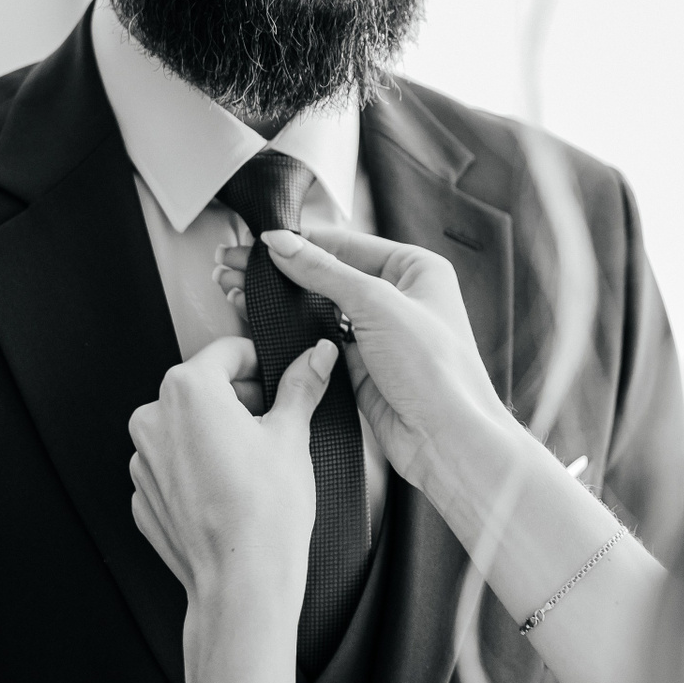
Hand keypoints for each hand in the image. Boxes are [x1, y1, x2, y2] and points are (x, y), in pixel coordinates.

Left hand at [129, 334, 335, 613]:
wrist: (242, 584)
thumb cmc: (265, 513)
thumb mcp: (293, 435)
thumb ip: (301, 385)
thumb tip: (316, 356)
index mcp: (187, 390)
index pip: (227, 352)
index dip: (260, 362)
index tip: (279, 379)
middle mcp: (154, 419)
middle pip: (204, 389)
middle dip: (239, 402)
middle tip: (274, 429)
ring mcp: (144, 461)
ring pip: (187, 429)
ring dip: (216, 436)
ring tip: (252, 467)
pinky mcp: (145, 497)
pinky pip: (175, 468)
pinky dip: (199, 471)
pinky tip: (228, 492)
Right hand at [239, 225, 515, 494]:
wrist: (448, 440)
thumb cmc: (437, 369)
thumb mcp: (376, 304)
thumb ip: (323, 271)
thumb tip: (282, 243)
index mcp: (415, 269)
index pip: (347, 244)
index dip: (301, 242)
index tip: (260, 242)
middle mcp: (400, 298)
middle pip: (330, 274)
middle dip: (282, 272)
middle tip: (236, 265)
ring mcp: (379, 335)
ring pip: (320, 310)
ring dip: (281, 302)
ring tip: (237, 291)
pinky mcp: (362, 368)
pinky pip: (319, 343)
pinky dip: (289, 334)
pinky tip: (260, 323)